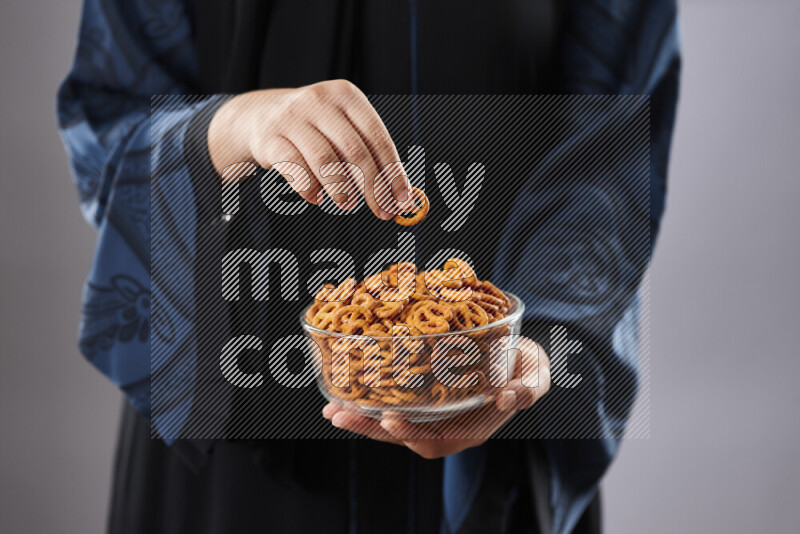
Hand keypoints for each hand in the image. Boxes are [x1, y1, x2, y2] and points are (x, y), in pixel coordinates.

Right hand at [208, 80, 409, 218]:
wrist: (260, 115)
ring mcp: (293, 118)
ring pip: (325, 160)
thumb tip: (397, 195)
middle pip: (354, 151)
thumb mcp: (342, 127)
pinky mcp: (271, 138)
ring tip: (349, 204)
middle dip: (373, 187)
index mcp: (347, 96)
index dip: (393, 172)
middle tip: (382, 211)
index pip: (377, 137)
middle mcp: (320, 101)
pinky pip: (295, 169)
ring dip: (342, 189)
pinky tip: (317, 198)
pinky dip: (310, 188)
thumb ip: (368, 154)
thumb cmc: (314, 128)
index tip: (402, 199)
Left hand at [322, 338, 549, 458]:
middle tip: (339, 415)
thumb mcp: (536, 374)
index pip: (435, 439)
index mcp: (470, 428)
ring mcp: (430, 414)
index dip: (411, 432)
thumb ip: (528, 389)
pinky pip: (390, 403)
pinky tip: (343, 391)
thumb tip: (508, 398)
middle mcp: (444, 426)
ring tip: (332, 409)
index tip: (389, 419)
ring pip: (390, 423)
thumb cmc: (524, 366)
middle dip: (369, 428)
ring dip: (360, 418)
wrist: (515, 355)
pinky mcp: (420, 397)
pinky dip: (366, 400)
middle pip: (402, 435)